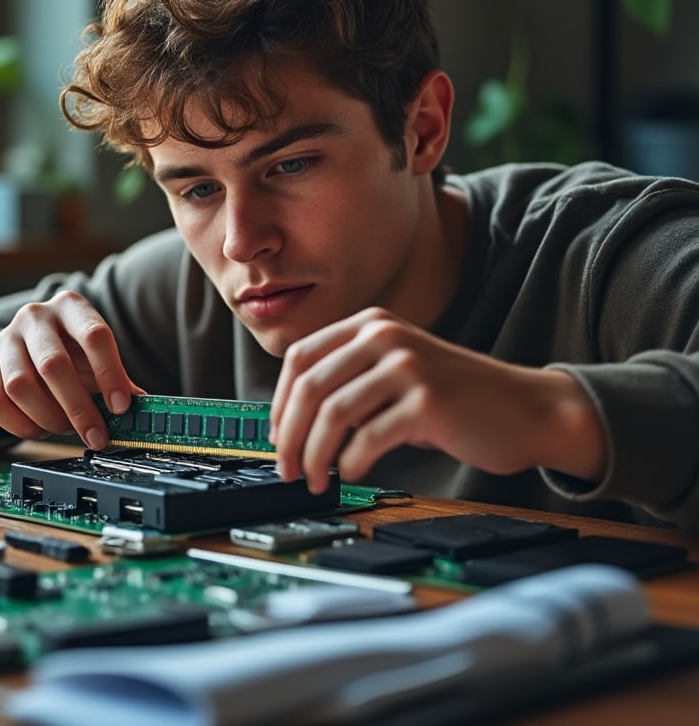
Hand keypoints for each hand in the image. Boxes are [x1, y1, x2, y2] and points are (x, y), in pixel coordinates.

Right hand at [0, 291, 144, 448]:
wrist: (19, 349)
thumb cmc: (69, 354)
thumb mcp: (95, 358)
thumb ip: (119, 382)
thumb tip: (147, 413)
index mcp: (71, 306)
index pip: (95, 335)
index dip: (110, 374)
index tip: (121, 407)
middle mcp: (34, 316)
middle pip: (53, 365)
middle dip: (78, 408)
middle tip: (96, 436)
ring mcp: (4, 339)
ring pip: (20, 386)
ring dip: (48, 418)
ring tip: (65, 429)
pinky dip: (20, 425)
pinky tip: (38, 428)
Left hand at [269, 307, 605, 493]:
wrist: (528, 409)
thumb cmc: (455, 398)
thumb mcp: (396, 372)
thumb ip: (349, 382)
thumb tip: (289, 424)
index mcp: (370, 324)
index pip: (299, 358)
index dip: (279, 402)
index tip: (275, 437)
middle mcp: (385, 336)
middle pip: (309, 387)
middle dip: (288, 436)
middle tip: (286, 469)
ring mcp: (407, 366)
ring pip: (332, 414)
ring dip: (314, 455)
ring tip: (314, 479)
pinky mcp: (427, 402)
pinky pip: (368, 438)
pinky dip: (350, 462)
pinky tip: (352, 473)